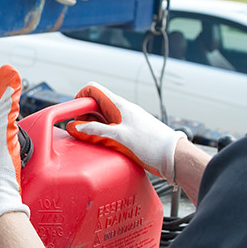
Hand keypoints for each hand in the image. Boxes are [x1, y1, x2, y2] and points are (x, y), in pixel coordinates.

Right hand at [65, 82, 186, 182]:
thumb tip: (74, 127)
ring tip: (89, 140)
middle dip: (83, 116)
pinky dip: (101, 135)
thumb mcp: (119, 138)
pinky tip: (102, 146)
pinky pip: (110, 130)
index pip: (93, 90)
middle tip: (78, 131)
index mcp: (119, 105)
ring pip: (102, 118)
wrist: (174, 157)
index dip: (79, 99)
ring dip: (91, 127)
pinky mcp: (130, 133)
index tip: (73, 115)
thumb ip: (95, 132)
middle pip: (95, 105)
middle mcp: (122, 111)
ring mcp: (126, 122)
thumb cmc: (152, 145)